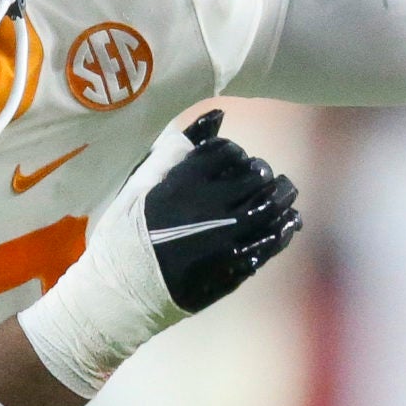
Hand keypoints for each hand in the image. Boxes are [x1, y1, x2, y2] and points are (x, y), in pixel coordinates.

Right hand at [144, 110, 301, 312]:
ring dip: (282, 197)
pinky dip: (283, 229)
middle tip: (263, 177)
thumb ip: (178, 147)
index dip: (235, 153)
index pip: (227, 153)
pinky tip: (286, 224)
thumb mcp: (142, 184)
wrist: (120, 291)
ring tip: (283, 194)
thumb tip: (217, 114)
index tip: (235, 160)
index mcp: (183, 182)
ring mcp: (225, 239)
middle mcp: (209, 207)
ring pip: (271, 209)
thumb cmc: (125, 235)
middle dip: (263, 172)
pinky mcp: (234, 267)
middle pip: (256, 177)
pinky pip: (270, 242)